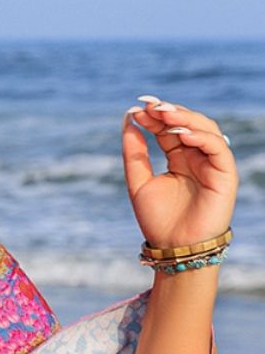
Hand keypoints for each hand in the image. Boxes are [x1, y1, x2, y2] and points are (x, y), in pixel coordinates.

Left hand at [122, 96, 238, 249]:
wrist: (174, 248)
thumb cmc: (158, 220)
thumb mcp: (138, 182)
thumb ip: (134, 153)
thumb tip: (128, 119)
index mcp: (178, 157)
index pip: (168, 128)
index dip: (155, 116)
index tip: (137, 107)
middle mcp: (197, 156)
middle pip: (187, 123)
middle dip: (169, 112)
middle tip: (150, 105)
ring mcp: (212, 163)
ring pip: (204, 129)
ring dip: (184, 118)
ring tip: (163, 114)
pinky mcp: (225, 172)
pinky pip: (216, 147)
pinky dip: (200, 136)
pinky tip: (180, 133)